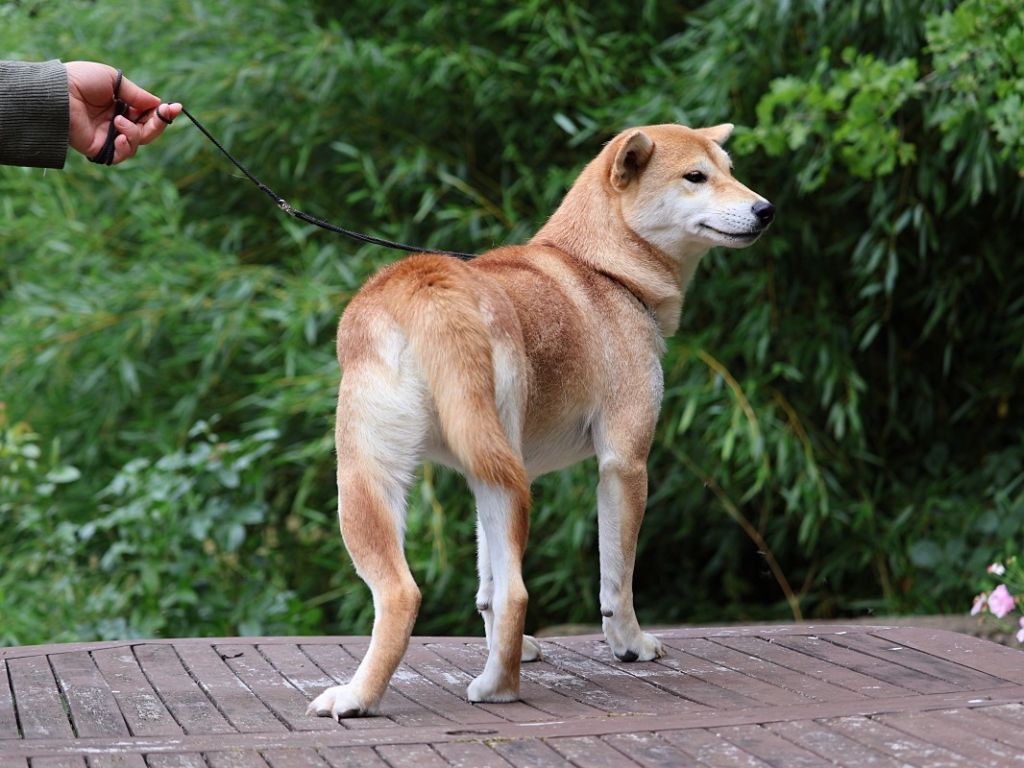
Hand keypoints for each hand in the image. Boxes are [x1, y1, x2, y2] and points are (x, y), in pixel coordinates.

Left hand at [65, 61, 180, 164]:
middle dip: (157, 125)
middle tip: (161, 115)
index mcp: (119, 105)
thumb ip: (137, 95)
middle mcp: (115, 122)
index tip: (175, 107)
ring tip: (119, 121)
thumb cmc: (81, 80)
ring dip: (135, 133)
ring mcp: (108, 136)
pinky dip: (125, 146)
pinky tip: (119, 135)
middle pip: (147, 132)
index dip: (162, 113)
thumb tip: (158, 104)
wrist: (58, 92)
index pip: (147, 115)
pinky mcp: (99, 149)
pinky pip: (121, 155)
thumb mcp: (114, 81)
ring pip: (137, 143)